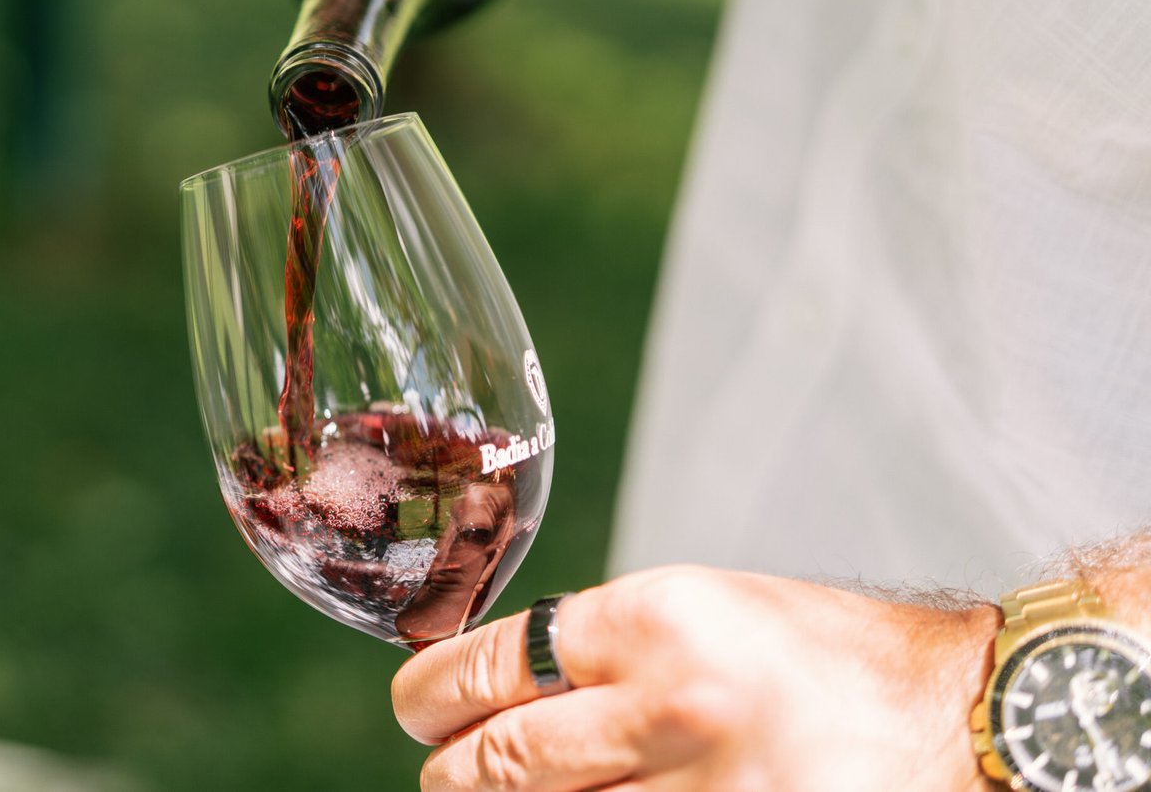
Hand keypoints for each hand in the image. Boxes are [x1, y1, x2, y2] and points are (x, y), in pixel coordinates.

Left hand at [391, 565, 999, 790]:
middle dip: (452, 774)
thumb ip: (598, 648)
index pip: (485, 667)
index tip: (417, 709)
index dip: (426, 698)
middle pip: (495, 766)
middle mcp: (673, 710)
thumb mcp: (704, 609)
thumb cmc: (830, 658)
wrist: (966, 720)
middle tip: (448, 770)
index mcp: (657, 620)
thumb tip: (488, 691)